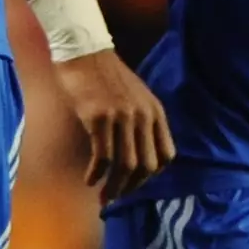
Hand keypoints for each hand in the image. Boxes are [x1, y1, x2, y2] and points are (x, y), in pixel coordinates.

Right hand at [54, 51, 175, 201]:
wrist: (83, 51)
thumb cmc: (105, 75)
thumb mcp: (135, 96)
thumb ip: (141, 121)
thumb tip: (135, 154)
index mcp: (155, 112)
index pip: (166, 156)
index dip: (151, 176)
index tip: (135, 183)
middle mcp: (143, 116)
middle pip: (146, 166)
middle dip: (132, 188)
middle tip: (117, 197)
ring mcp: (122, 117)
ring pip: (124, 165)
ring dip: (113, 188)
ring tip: (103, 198)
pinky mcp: (98, 118)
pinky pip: (102, 157)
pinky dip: (96, 174)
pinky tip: (89, 180)